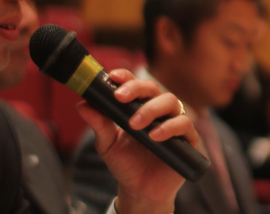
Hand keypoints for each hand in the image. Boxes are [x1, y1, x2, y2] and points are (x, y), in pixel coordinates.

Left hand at [76, 69, 197, 213]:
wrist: (139, 191)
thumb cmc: (125, 163)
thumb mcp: (107, 144)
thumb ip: (98, 124)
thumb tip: (82, 105)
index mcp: (138, 106)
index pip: (134, 83)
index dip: (126, 77)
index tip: (113, 77)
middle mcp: (157, 110)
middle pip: (152, 87)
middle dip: (136, 89)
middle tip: (120, 98)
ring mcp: (173, 122)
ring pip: (170, 101)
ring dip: (151, 109)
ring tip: (135, 124)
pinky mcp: (187, 139)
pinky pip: (184, 124)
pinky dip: (170, 127)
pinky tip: (155, 136)